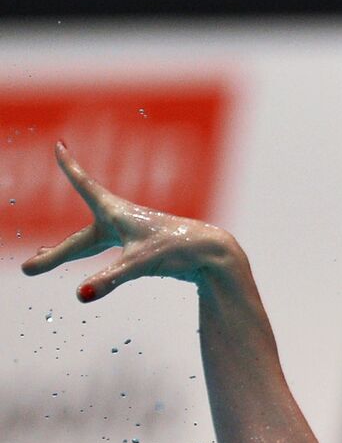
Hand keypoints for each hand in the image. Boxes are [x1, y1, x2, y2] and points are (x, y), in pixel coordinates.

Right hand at [21, 142, 236, 300]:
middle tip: (29, 268)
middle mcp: (121, 221)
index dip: (70, 167)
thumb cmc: (177, 249)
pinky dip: (93, 263)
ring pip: (91, 246)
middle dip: (54, 254)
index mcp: (116, 213)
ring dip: (66, 255)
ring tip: (42, 261)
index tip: (59, 145)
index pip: (85, 186)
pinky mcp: (142, 250)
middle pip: (80, 239)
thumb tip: (81, 296)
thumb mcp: (139, 264)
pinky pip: (108, 255)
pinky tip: (92, 276)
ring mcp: (131, 236)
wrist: (211, 254)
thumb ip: (109, 279)